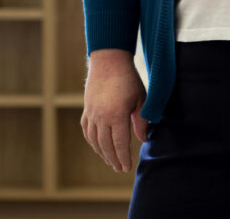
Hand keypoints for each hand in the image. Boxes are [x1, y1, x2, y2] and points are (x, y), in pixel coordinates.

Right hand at [81, 49, 147, 171]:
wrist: (109, 61)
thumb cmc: (129, 78)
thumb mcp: (141, 98)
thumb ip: (141, 120)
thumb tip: (143, 140)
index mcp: (116, 115)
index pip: (120, 143)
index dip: (124, 157)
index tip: (127, 168)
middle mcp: (101, 118)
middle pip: (106, 145)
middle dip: (113, 159)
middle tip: (120, 168)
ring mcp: (91, 114)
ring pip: (94, 140)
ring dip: (102, 153)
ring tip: (110, 160)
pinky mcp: (86, 109)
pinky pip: (86, 130)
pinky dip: (92, 141)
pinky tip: (97, 145)